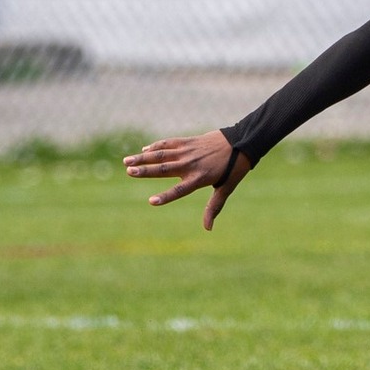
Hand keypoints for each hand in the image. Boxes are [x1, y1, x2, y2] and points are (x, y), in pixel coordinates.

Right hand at [124, 130, 251, 229]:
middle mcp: (191, 165)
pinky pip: (169, 143)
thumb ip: (214, 207)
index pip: (179, 190)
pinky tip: (145, 150)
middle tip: (129, 172)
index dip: (166, 196)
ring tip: (127, 161)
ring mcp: (188, 151)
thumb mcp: (226, 189)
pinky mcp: (188, 141)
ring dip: (143, 157)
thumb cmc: (234, 168)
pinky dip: (156, 146)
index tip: (151, 201)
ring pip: (162, 154)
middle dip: (145, 171)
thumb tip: (208, 229)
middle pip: (164, 169)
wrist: (242, 142)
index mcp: (199, 179)